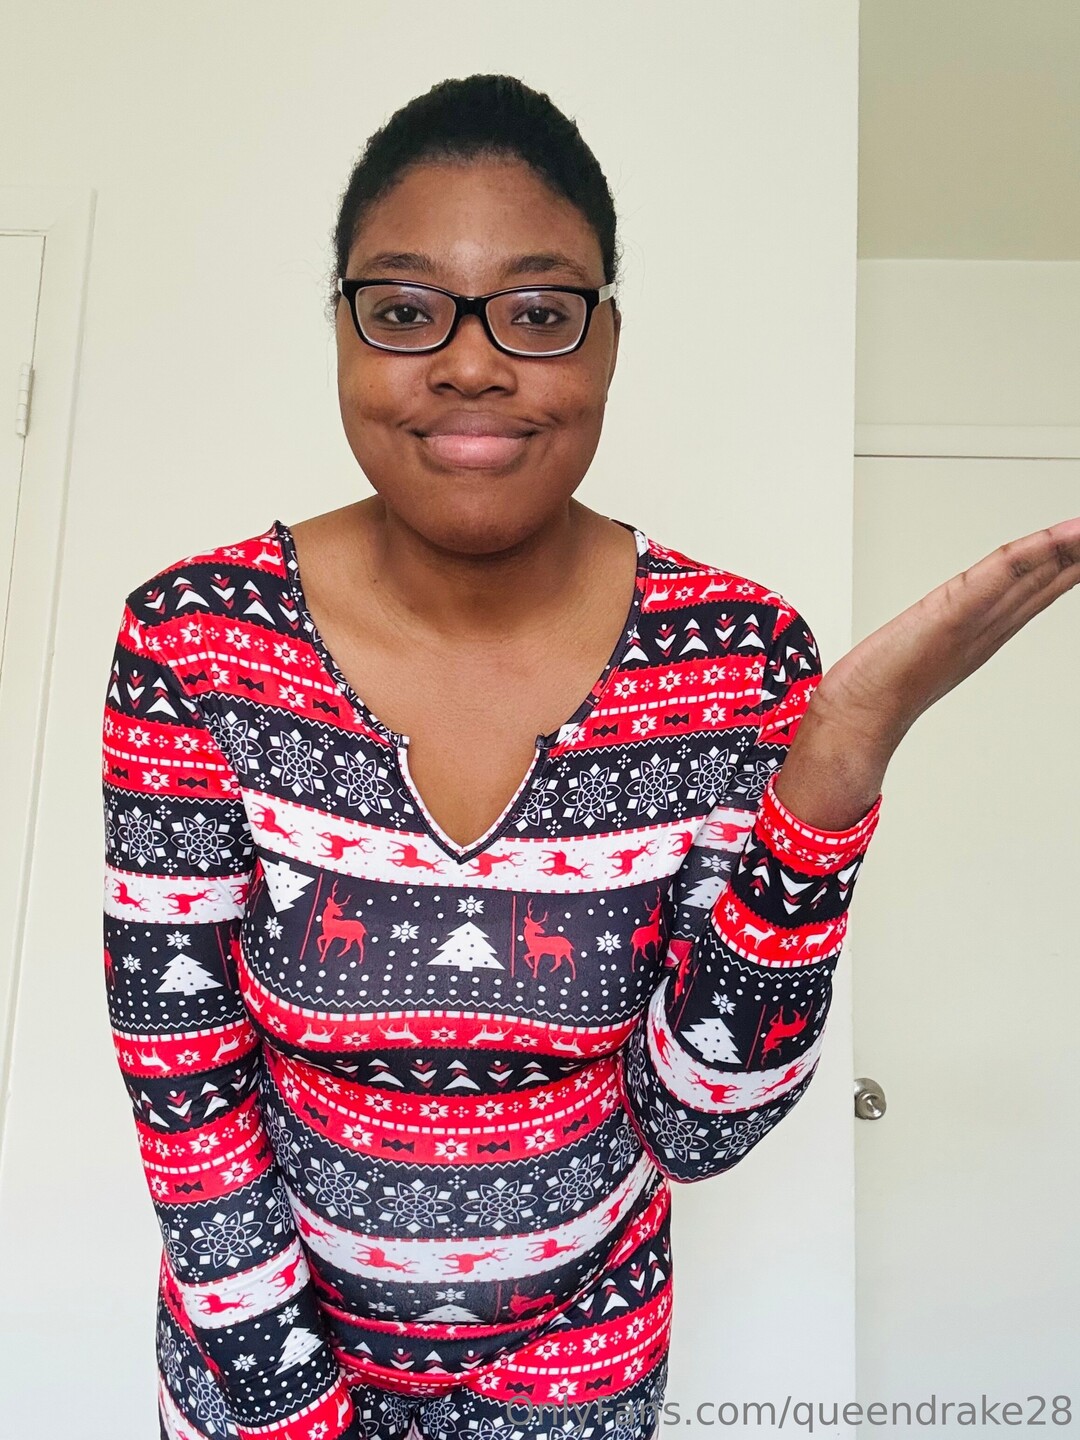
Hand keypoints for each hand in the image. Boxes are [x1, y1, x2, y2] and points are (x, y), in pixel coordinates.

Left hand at [774, 516, 1079, 830]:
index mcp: (985, 629)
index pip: (1037, 586)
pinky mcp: (953, 613)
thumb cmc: (882, 684)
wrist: (858, 710)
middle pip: (1046, 579)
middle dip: (1076, 556)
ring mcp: (975, 620)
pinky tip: (1062, 537)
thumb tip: (947, 624)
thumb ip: (944, 635)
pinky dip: (1033, 555)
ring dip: (1069, 550)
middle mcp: (989, 624)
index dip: (1067, 561)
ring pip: (1034, 575)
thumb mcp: (926, 648)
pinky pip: (998, 577)